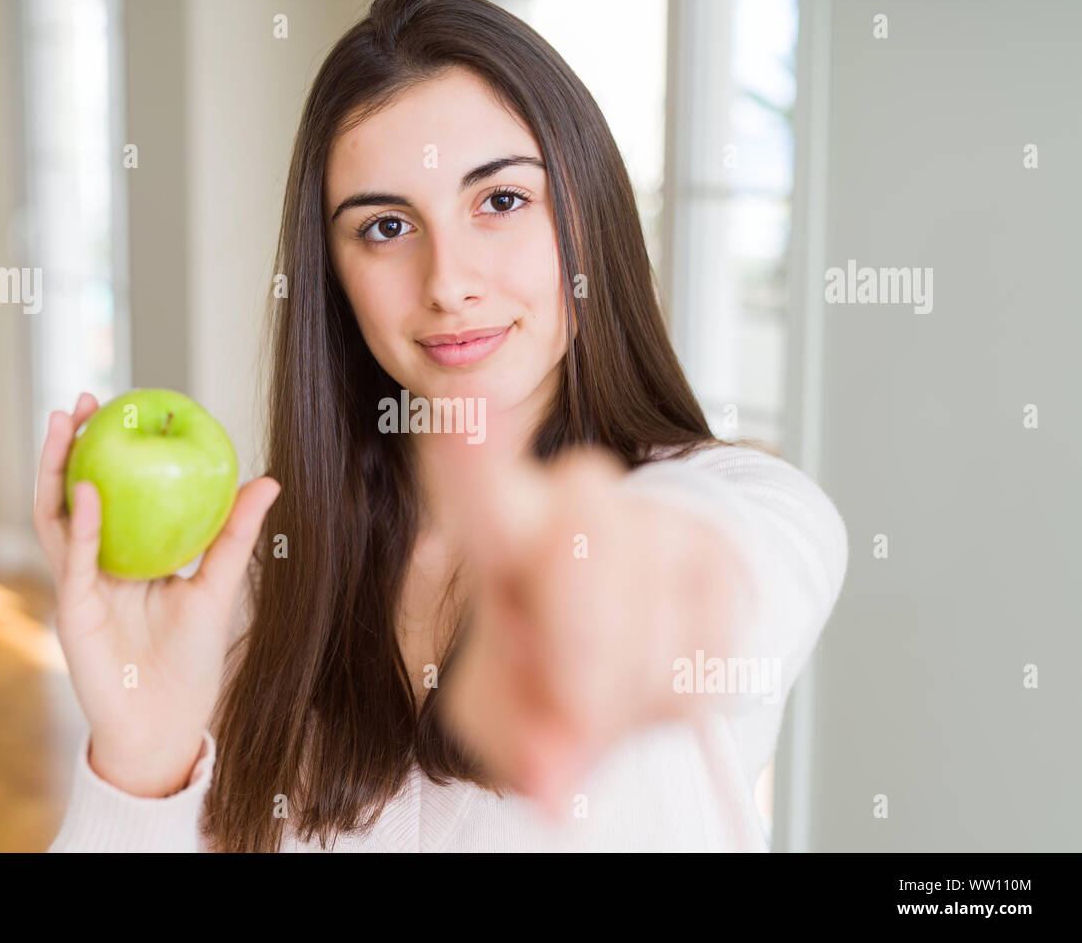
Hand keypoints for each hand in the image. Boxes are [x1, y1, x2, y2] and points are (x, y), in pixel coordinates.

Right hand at [33, 392, 279, 795]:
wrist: (167, 723)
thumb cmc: (192, 660)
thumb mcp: (218, 587)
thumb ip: (234, 535)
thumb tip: (268, 478)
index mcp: (128, 555)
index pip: (115, 491)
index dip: (114, 451)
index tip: (128, 408)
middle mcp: (98, 564)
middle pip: (75, 493)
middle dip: (73, 445)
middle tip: (85, 400)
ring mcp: (80, 584)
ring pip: (59, 516)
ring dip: (58, 469)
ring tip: (67, 424)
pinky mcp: (73, 609)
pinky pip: (74, 560)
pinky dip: (81, 525)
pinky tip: (88, 490)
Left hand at [430, 417, 751, 822]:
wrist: (626, 662)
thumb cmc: (548, 675)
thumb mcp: (505, 715)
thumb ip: (516, 741)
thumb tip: (552, 779)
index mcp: (500, 530)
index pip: (477, 482)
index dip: (471, 450)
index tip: (464, 408)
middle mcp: (576, 503)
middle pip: (587, 522)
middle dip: (582, 639)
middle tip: (571, 707)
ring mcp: (657, 516)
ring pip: (654, 592)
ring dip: (631, 681)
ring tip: (606, 692)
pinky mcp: (724, 552)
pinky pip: (712, 637)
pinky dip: (682, 688)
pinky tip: (653, 677)